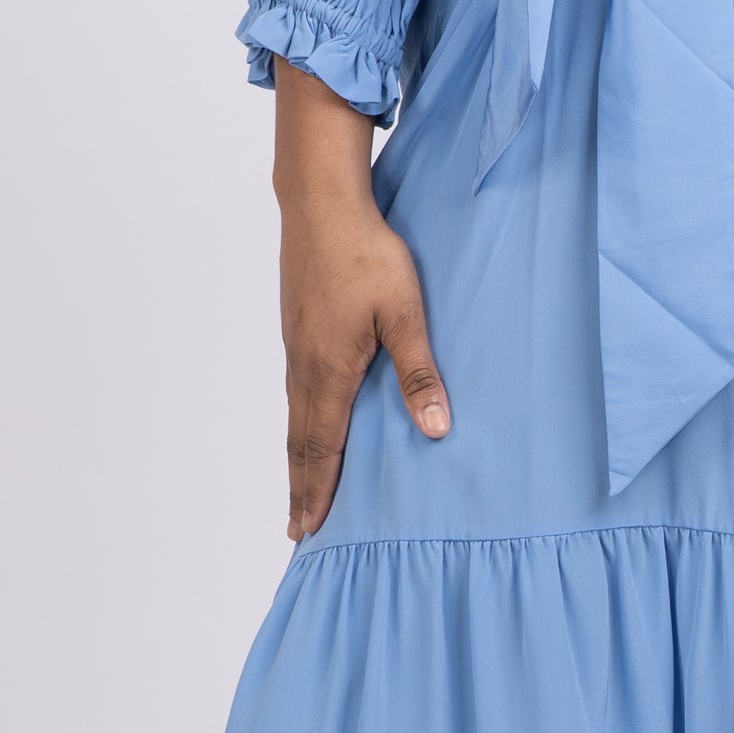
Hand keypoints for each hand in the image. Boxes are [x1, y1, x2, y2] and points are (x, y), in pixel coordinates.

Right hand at [272, 62, 448, 542]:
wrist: (320, 202)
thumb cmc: (366, 254)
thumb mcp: (406, 313)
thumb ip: (419, 373)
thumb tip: (437, 428)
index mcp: (330, 372)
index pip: (322, 448)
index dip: (316, 491)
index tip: (308, 530)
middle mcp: (305, 367)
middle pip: (301, 443)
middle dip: (301, 489)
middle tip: (297, 530)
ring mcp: (297, 347)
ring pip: (296, 418)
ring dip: (299, 460)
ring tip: (300, 491)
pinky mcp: (298, 329)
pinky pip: (297, 393)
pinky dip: (299, 425)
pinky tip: (307, 425)